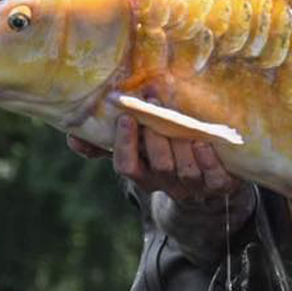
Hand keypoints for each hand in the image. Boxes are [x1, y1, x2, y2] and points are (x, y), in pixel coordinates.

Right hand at [68, 115, 240, 202]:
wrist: (208, 180)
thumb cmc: (167, 152)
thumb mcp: (138, 145)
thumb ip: (105, 140)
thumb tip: (71, 136)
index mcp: (145, 174)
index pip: (127, 167)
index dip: (125, 144)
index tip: (126, 117)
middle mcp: (167, 184)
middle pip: (159, 166)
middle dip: (157, 135)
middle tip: (156, 102)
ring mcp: (195, 188)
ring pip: (186, 172)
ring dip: (183, 146)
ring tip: (181, 121)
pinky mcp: (220, 186)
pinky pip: (215, 179)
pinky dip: (209, 160)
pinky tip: (204, 142)